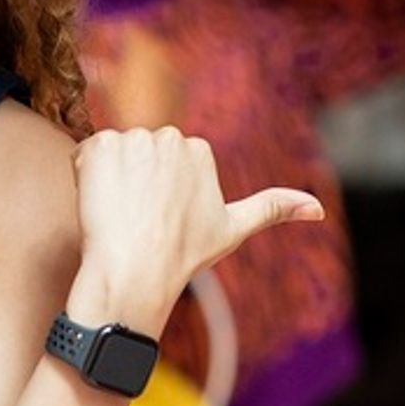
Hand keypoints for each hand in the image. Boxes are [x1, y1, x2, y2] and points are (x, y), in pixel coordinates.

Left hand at [68, 125, 322, 334]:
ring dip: (108, 179)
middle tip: (137, 217)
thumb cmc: (182, 255)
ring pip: (111, 155)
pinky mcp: (100, 146)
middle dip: (131, 181)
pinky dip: (85, 176)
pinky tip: (98, 203)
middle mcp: (168, 136)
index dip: (153, 191)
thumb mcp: (232, 229)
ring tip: (120, 213)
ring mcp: (133, 139)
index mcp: (198, 149)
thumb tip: (320, 210)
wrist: (134, 269)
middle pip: (136, 154)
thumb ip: (272, 208)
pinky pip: (85, 155)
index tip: (157, 216)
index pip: (160, 161)